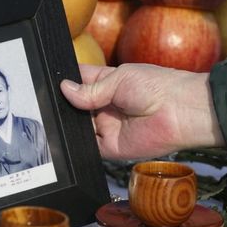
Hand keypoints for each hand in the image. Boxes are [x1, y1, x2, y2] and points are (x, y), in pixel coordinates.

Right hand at [60, 63, 224, 159]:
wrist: (180, 111)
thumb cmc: (157, 87)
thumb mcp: (118, 79)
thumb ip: (89, 89)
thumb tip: (63, 89)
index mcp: (106, 83)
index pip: (79, 81)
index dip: (64, 81)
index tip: (46, 80)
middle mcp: (104, 106)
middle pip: (74, 106)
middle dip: (62, 104)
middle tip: (46, 100)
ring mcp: (106, 126)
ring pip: (78, 127)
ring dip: (68, 123)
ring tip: (56, 115)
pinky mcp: (110, 147)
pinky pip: (88, 147)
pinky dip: (77, 142)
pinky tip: (69, 133)